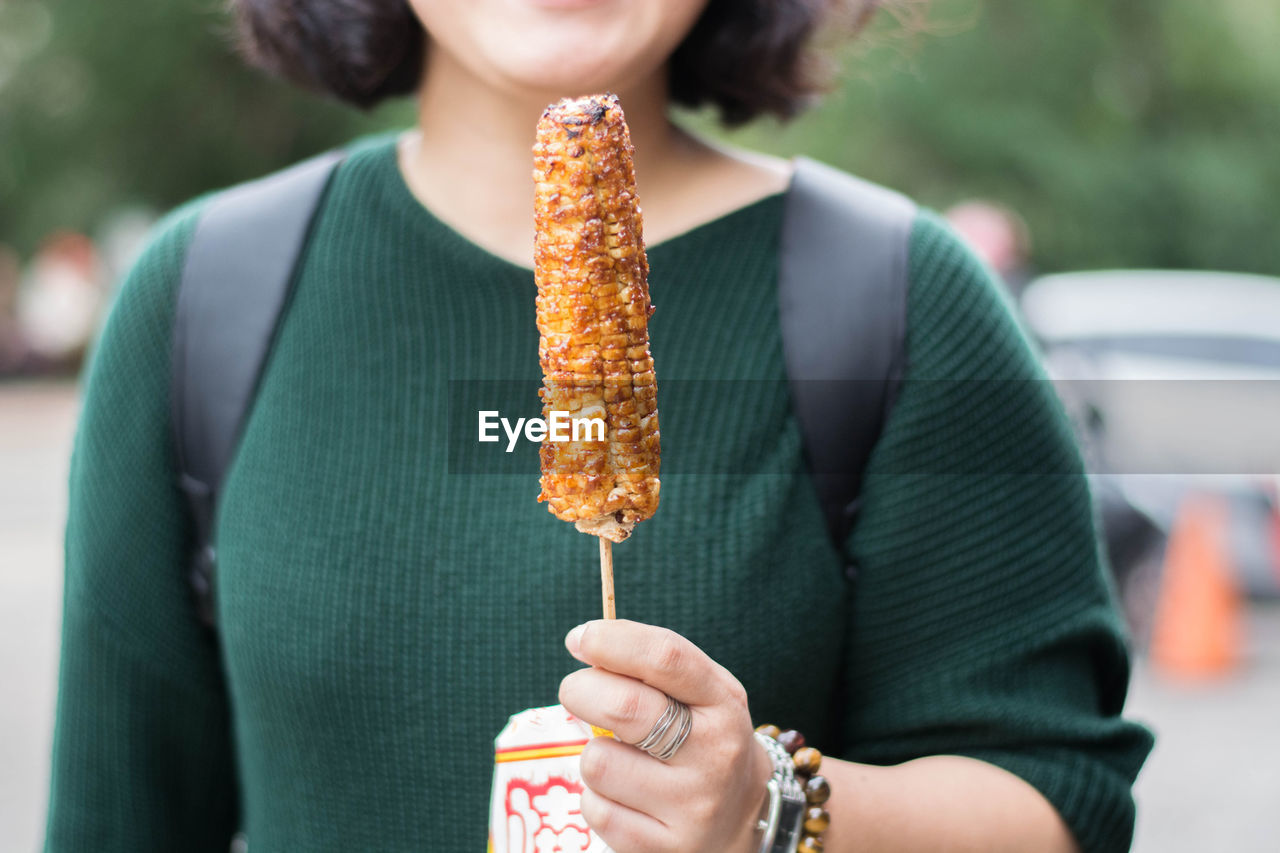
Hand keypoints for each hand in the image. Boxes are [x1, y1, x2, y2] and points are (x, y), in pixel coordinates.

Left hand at [559, 619, 772, 852]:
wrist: (742, 820)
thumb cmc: (704, 739)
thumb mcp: (702, 695)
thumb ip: (655, 666)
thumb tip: (587, 643)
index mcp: (722, 703)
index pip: (666, 658)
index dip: (613, 641)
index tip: (579, 639)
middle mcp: (714, 754)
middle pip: (624, 707)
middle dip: (581, 690)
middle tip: (575, 691)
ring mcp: (691, 805)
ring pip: (598, 762)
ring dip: (594, 753)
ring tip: (618, 757)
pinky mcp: (664, 846)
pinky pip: (596, 809)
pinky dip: (596, 797)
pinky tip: (623, 796)